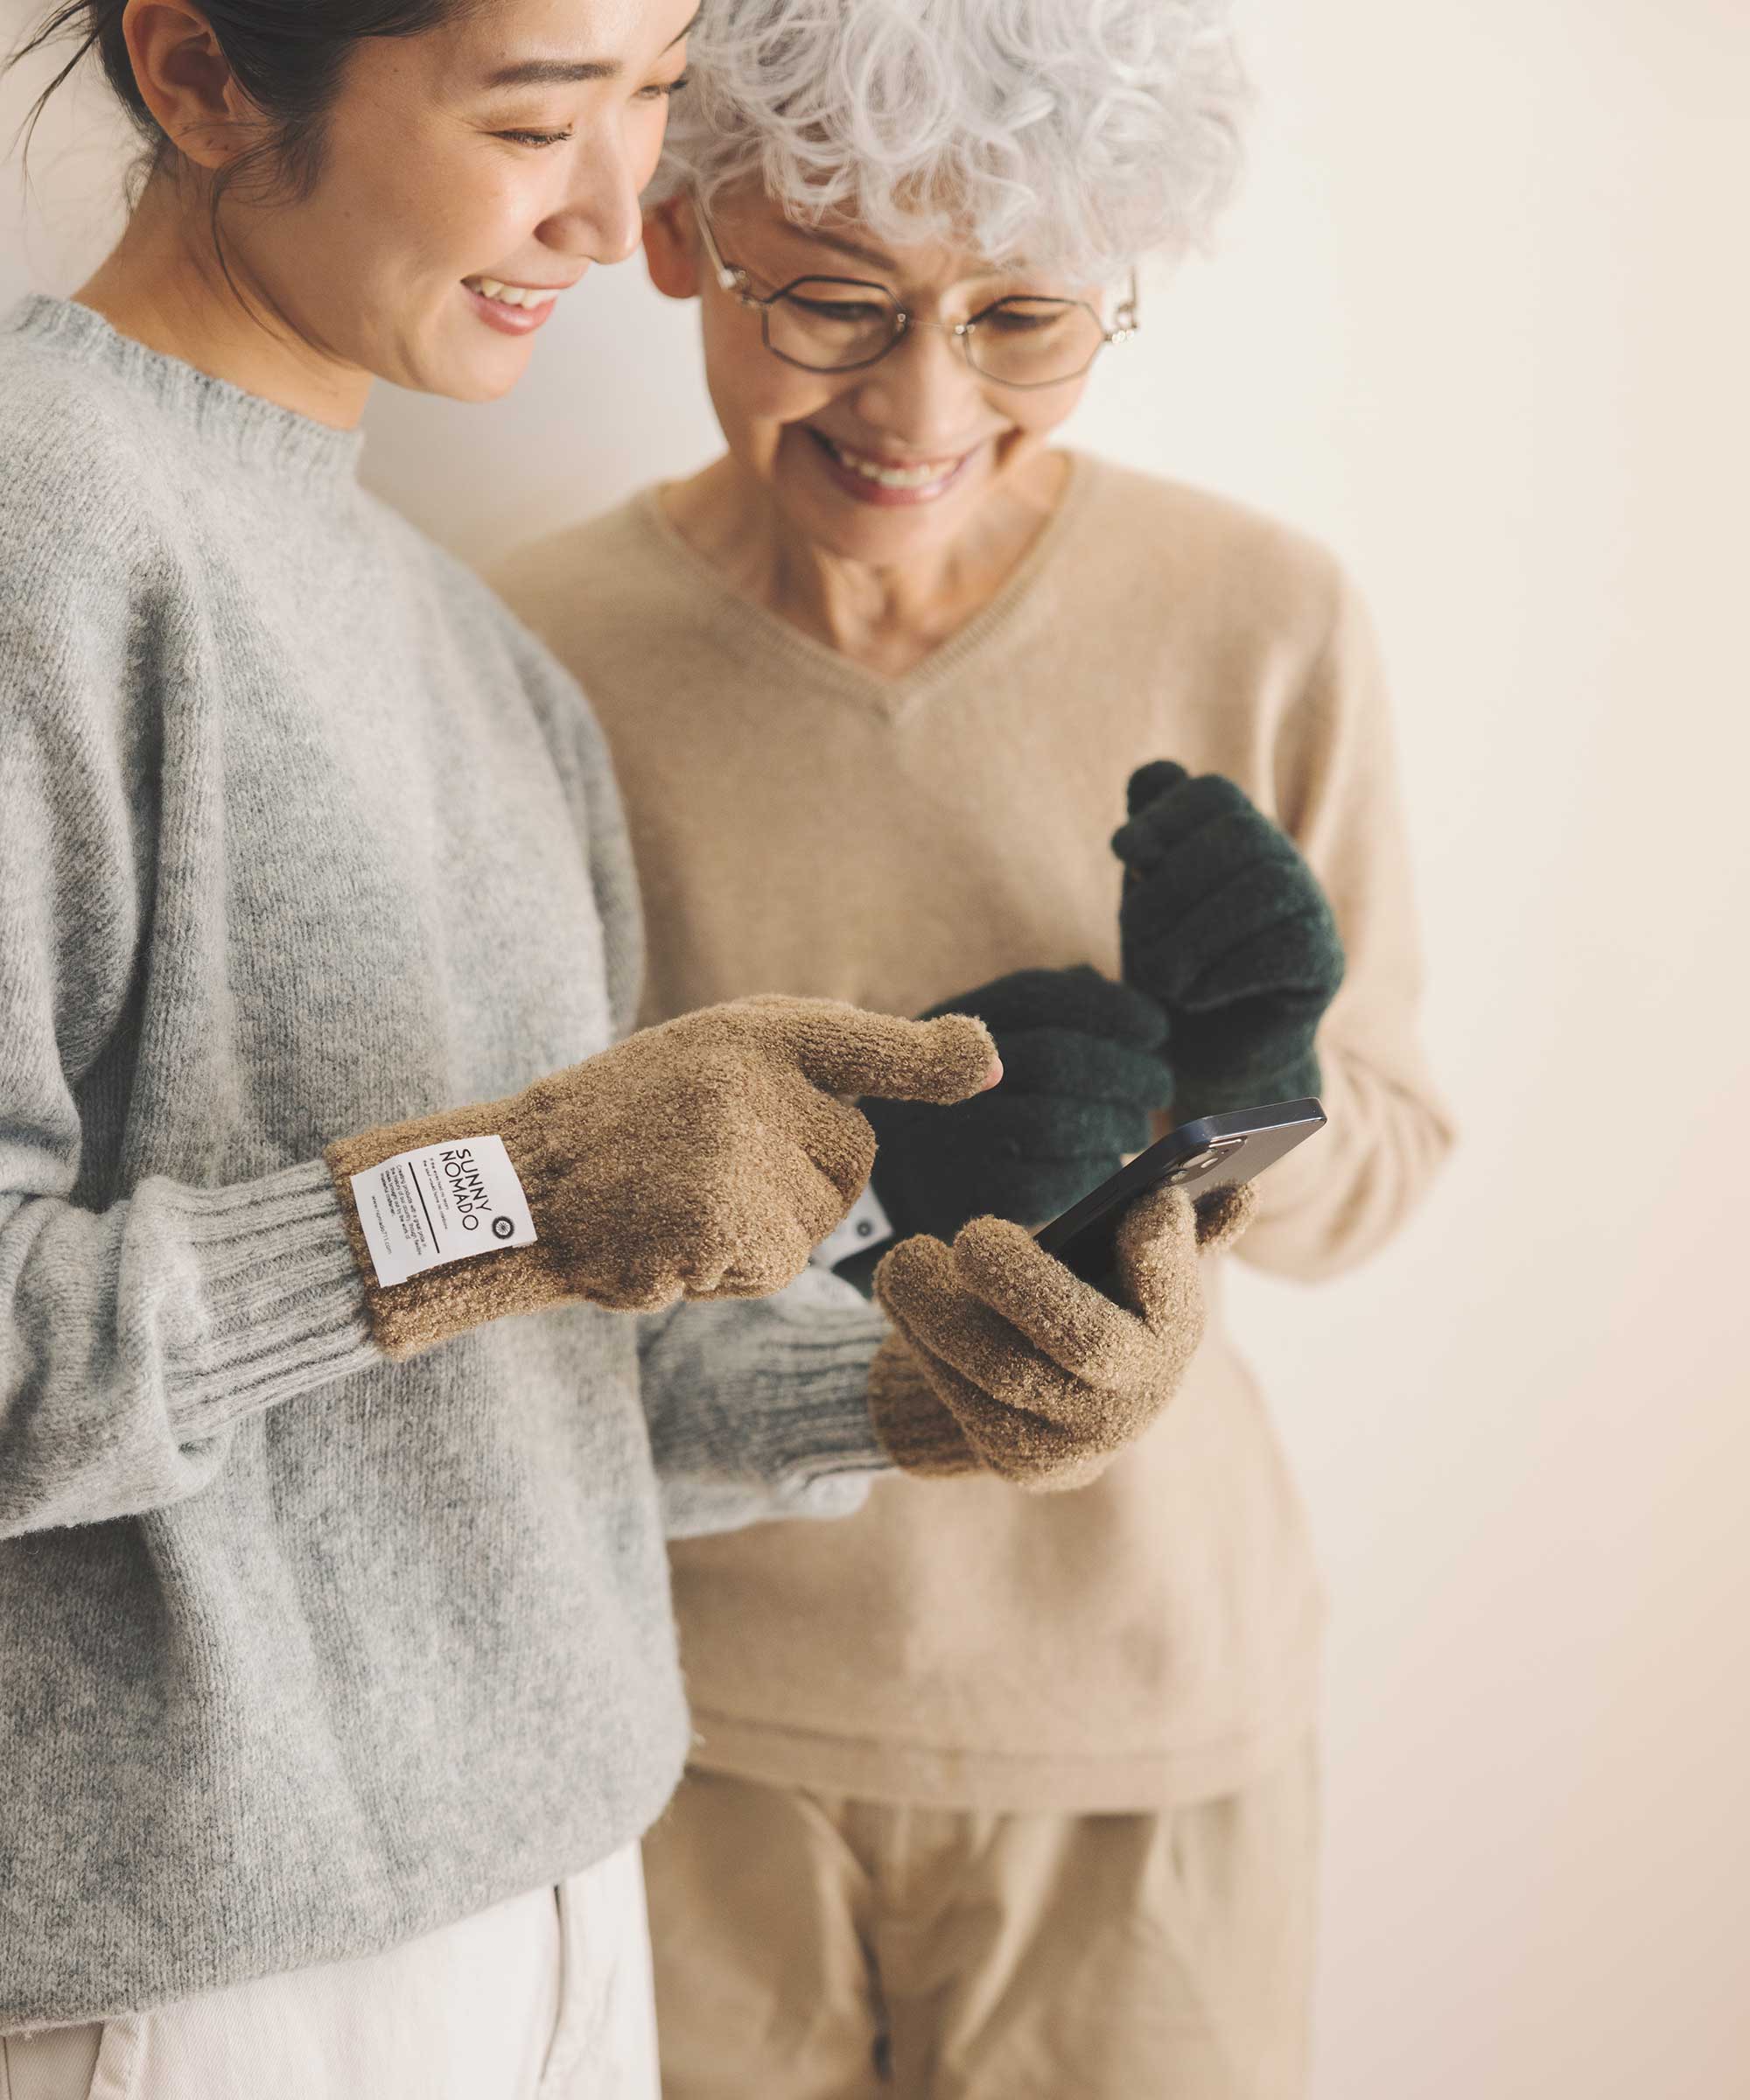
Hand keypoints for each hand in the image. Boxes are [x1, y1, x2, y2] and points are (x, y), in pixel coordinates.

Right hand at [328, 996, 997, 1355]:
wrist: (516, 1184)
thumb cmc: (626, 1125)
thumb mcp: (720, 1063)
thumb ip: (834, 1064)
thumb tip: (983, 1064)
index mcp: (753, 1030)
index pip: (858, 1041)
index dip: (926, 1058)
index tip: (982, 1066)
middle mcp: (753, 1077)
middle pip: (849, 1161)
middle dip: (796, 1181)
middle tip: (700, 1166)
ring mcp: (738, 1148)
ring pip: (814, 1221)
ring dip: (760, 1233)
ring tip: (678, 1200)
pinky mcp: (725, 1218)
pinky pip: (775, 1266)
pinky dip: (729, 1270)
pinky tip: (668, 1238)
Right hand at [860, 966, 1173, 1250]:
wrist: (869, 1183)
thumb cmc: (944, 1103)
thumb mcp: (965, 1039)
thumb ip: (1030, 1010)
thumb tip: (1101, 985)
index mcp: (952, 1024)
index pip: (1042, 996)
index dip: (1111, 1008)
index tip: (1155, 1026)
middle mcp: (945, 1075)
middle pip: (1060, 1059)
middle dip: (1128, 1071)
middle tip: (1161, 1084)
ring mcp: (954, 1139)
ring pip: (1058, 1123)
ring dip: (1116, 1124)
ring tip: (1134, 1128)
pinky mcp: (965, 1198)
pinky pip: (1048, 1183)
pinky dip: (1090, 1172)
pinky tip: (1103, 1167)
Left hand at [867, 1180, 1256, 1491]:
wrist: (1037, 1403)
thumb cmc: (1082, 1302)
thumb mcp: (1119, 1264)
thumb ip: (1167, 1235)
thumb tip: (1240, 1195)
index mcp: (1174, 1335)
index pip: (1182, 1298)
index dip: (1168, 1253)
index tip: (1147, 1205)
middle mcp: (1138, 1397)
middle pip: (1085, 1339)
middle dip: (1024, 1281)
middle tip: (972, 1234)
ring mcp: (1081, 1439)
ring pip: (1003, 1370)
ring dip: (942, 1308)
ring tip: (903, 1259)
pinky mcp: (1021, 1463)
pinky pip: (962, 1400)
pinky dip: (924, 1343)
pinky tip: (901, 1300)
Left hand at [1112, 763, 1343, 1115]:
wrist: (1200, 1058)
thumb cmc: (1166, 972)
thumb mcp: (1143, 904)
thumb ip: (1148, 843)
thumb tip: (1151, 776)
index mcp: (1234, 837)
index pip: (1213, 793)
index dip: (1166, 814)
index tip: (1123, 852)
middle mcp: (1281, 862)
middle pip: (1239, 834)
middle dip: (1172, 885)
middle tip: (1135, 936)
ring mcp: (1310, 910)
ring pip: (1264, 887)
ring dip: (1195, 934)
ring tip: (1161, 977)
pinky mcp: (1324, 963)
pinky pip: (1285, 947)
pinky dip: (1226, 972)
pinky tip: (1196, 995)